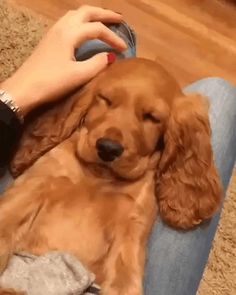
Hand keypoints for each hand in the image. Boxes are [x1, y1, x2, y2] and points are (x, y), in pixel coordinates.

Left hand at [1, 6, 126, 115]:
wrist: (25, 89)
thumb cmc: (52, 82)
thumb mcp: (78, 75)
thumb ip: (97, 64)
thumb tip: (110, 56)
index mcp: (70, 34)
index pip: (97, 29)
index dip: (113, 38)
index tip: (125, 49)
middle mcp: (61, 27)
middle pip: (86, 12)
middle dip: (104, 14)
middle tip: (119, 20)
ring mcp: (53, 32)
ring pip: (75, 15)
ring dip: (91, 15)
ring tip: (103, 21)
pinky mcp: (49, 39)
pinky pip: (68, 22)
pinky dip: (81, 21)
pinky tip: (83, 30)